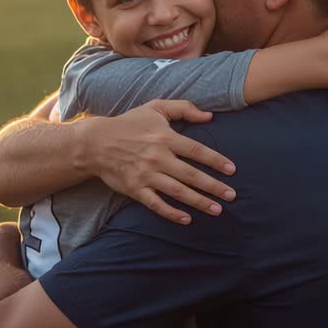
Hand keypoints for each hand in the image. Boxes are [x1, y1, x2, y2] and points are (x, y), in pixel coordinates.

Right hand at [79, 100, 236, 224]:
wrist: (96, 143)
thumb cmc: (129, 124)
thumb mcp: (155, 108)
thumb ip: (183, 108)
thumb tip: (209, 116)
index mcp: (165, 137)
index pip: (197, 150)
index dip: (216, 160)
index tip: (232, 170)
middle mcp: (158, 157)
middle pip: (191, 175)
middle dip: (214, 186)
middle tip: (232, 195)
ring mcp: (146, 175)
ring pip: (178, 191)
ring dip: (199, 202)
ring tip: (217, 210)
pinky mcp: (135, 189)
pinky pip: (156, 204)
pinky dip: (172, 213)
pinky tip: (187, 219)